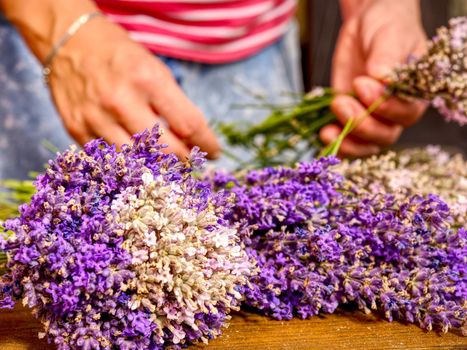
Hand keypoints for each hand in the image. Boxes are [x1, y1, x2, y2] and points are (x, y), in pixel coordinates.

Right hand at [48, 17, 219, 158]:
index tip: (213, 152)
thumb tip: (193, 141)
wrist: (69, 42)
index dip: (206, 143)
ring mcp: (96, 117)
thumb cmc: (121, 56)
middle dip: (184, 160)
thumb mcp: (155, 69)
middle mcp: (121, 101)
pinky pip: (111, 159)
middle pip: (165, 150)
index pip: (188, 124)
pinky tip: (137, 159)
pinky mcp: (76, 129)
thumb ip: (174, 105)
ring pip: (137, 162)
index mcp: (148, 80)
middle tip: (191, 162)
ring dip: (157, 167)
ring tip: (166, 163)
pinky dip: (128, 163)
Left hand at [320, 0, 426, 156]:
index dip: (385, 106)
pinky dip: (336, 146)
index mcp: (414, 94)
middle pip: (384, 135)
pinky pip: (347, 143)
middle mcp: (396, 113)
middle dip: (361, 124)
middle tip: (341, 102)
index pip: (406, 113)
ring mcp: (373, 119)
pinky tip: (324, 136)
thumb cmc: (386, 29)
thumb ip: (387, 57)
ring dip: (346, 140)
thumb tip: (382, 77)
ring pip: (365, 145)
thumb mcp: (388, 36)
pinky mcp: (351, 120)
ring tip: (326, 128)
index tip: (361, 84)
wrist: (367, 29)